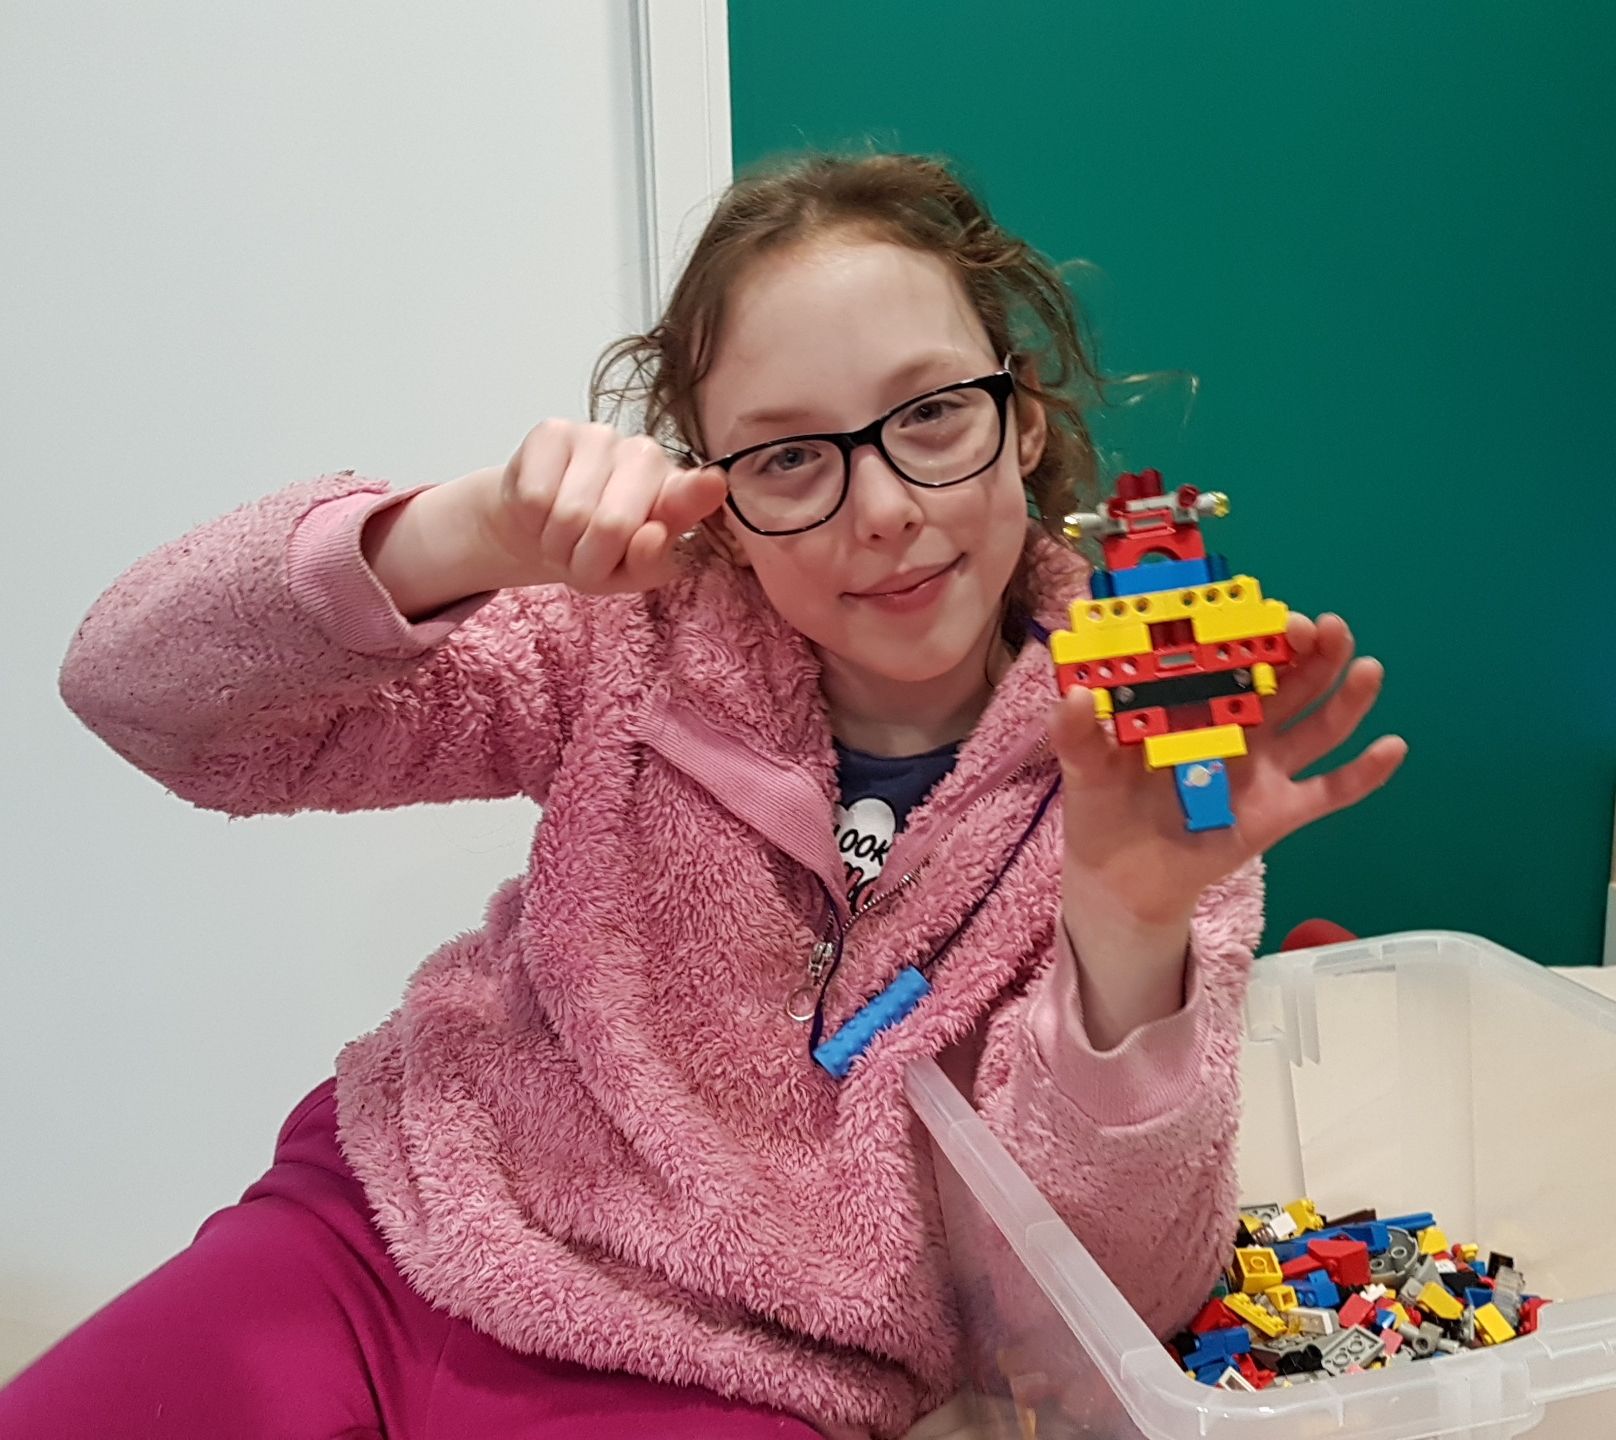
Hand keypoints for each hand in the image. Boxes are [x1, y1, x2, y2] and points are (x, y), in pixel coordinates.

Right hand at [474, 420, 729, 593]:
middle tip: (583, 557)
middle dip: (587, 560)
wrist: (541, 529)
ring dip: (556, 545)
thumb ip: (649, 562)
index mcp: (678, 493)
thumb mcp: (629, 573)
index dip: (698, 492)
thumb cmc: (597, 551)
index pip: (691, 492)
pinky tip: (542, 512)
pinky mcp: (553, 431)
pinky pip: (535, 497)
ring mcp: (600, 437)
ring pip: (568, 514)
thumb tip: (653, 534)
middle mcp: (646, 456)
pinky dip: (532, 522)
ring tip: (563, 537)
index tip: (712, 484)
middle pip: (612, 525)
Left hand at [1051, 611, 1407, 926]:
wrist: (1118, 878)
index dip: (1253, 631)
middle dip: (1310, 650)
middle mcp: (1239, 726)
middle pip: (1289, 680)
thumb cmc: (1105, 808)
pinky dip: (1365, 773)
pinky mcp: (1280, 813)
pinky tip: (1393, 747)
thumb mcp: (1083, 767)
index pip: (1234, 655)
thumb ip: (1075, 732)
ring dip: (1346, 694)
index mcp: (1195, 704)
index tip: (1265, 615)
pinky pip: (1330, 792)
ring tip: (1366, 666)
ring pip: (1318, 725)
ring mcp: (1265, 768)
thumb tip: (1073, 695)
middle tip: (1324, 627)